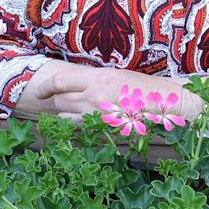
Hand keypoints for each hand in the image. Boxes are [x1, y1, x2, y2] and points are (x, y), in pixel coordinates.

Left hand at [19, 60, 191, 120]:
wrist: (169, 106)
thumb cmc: (143, 88)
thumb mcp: (115, 76)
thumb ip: (92, 81)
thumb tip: (72, 86)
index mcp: (97, 79)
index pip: (59, 82)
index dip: (44, 88)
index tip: (39, 92)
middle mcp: (94, 98)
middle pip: (61, 101)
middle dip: (59, 101)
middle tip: (70, 99)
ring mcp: (99, 117)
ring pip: (67, 118)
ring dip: (68, 114)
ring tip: (82, 110)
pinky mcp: (106, 132)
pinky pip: (81, 131)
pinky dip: (79, 127)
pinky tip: (90, 122)